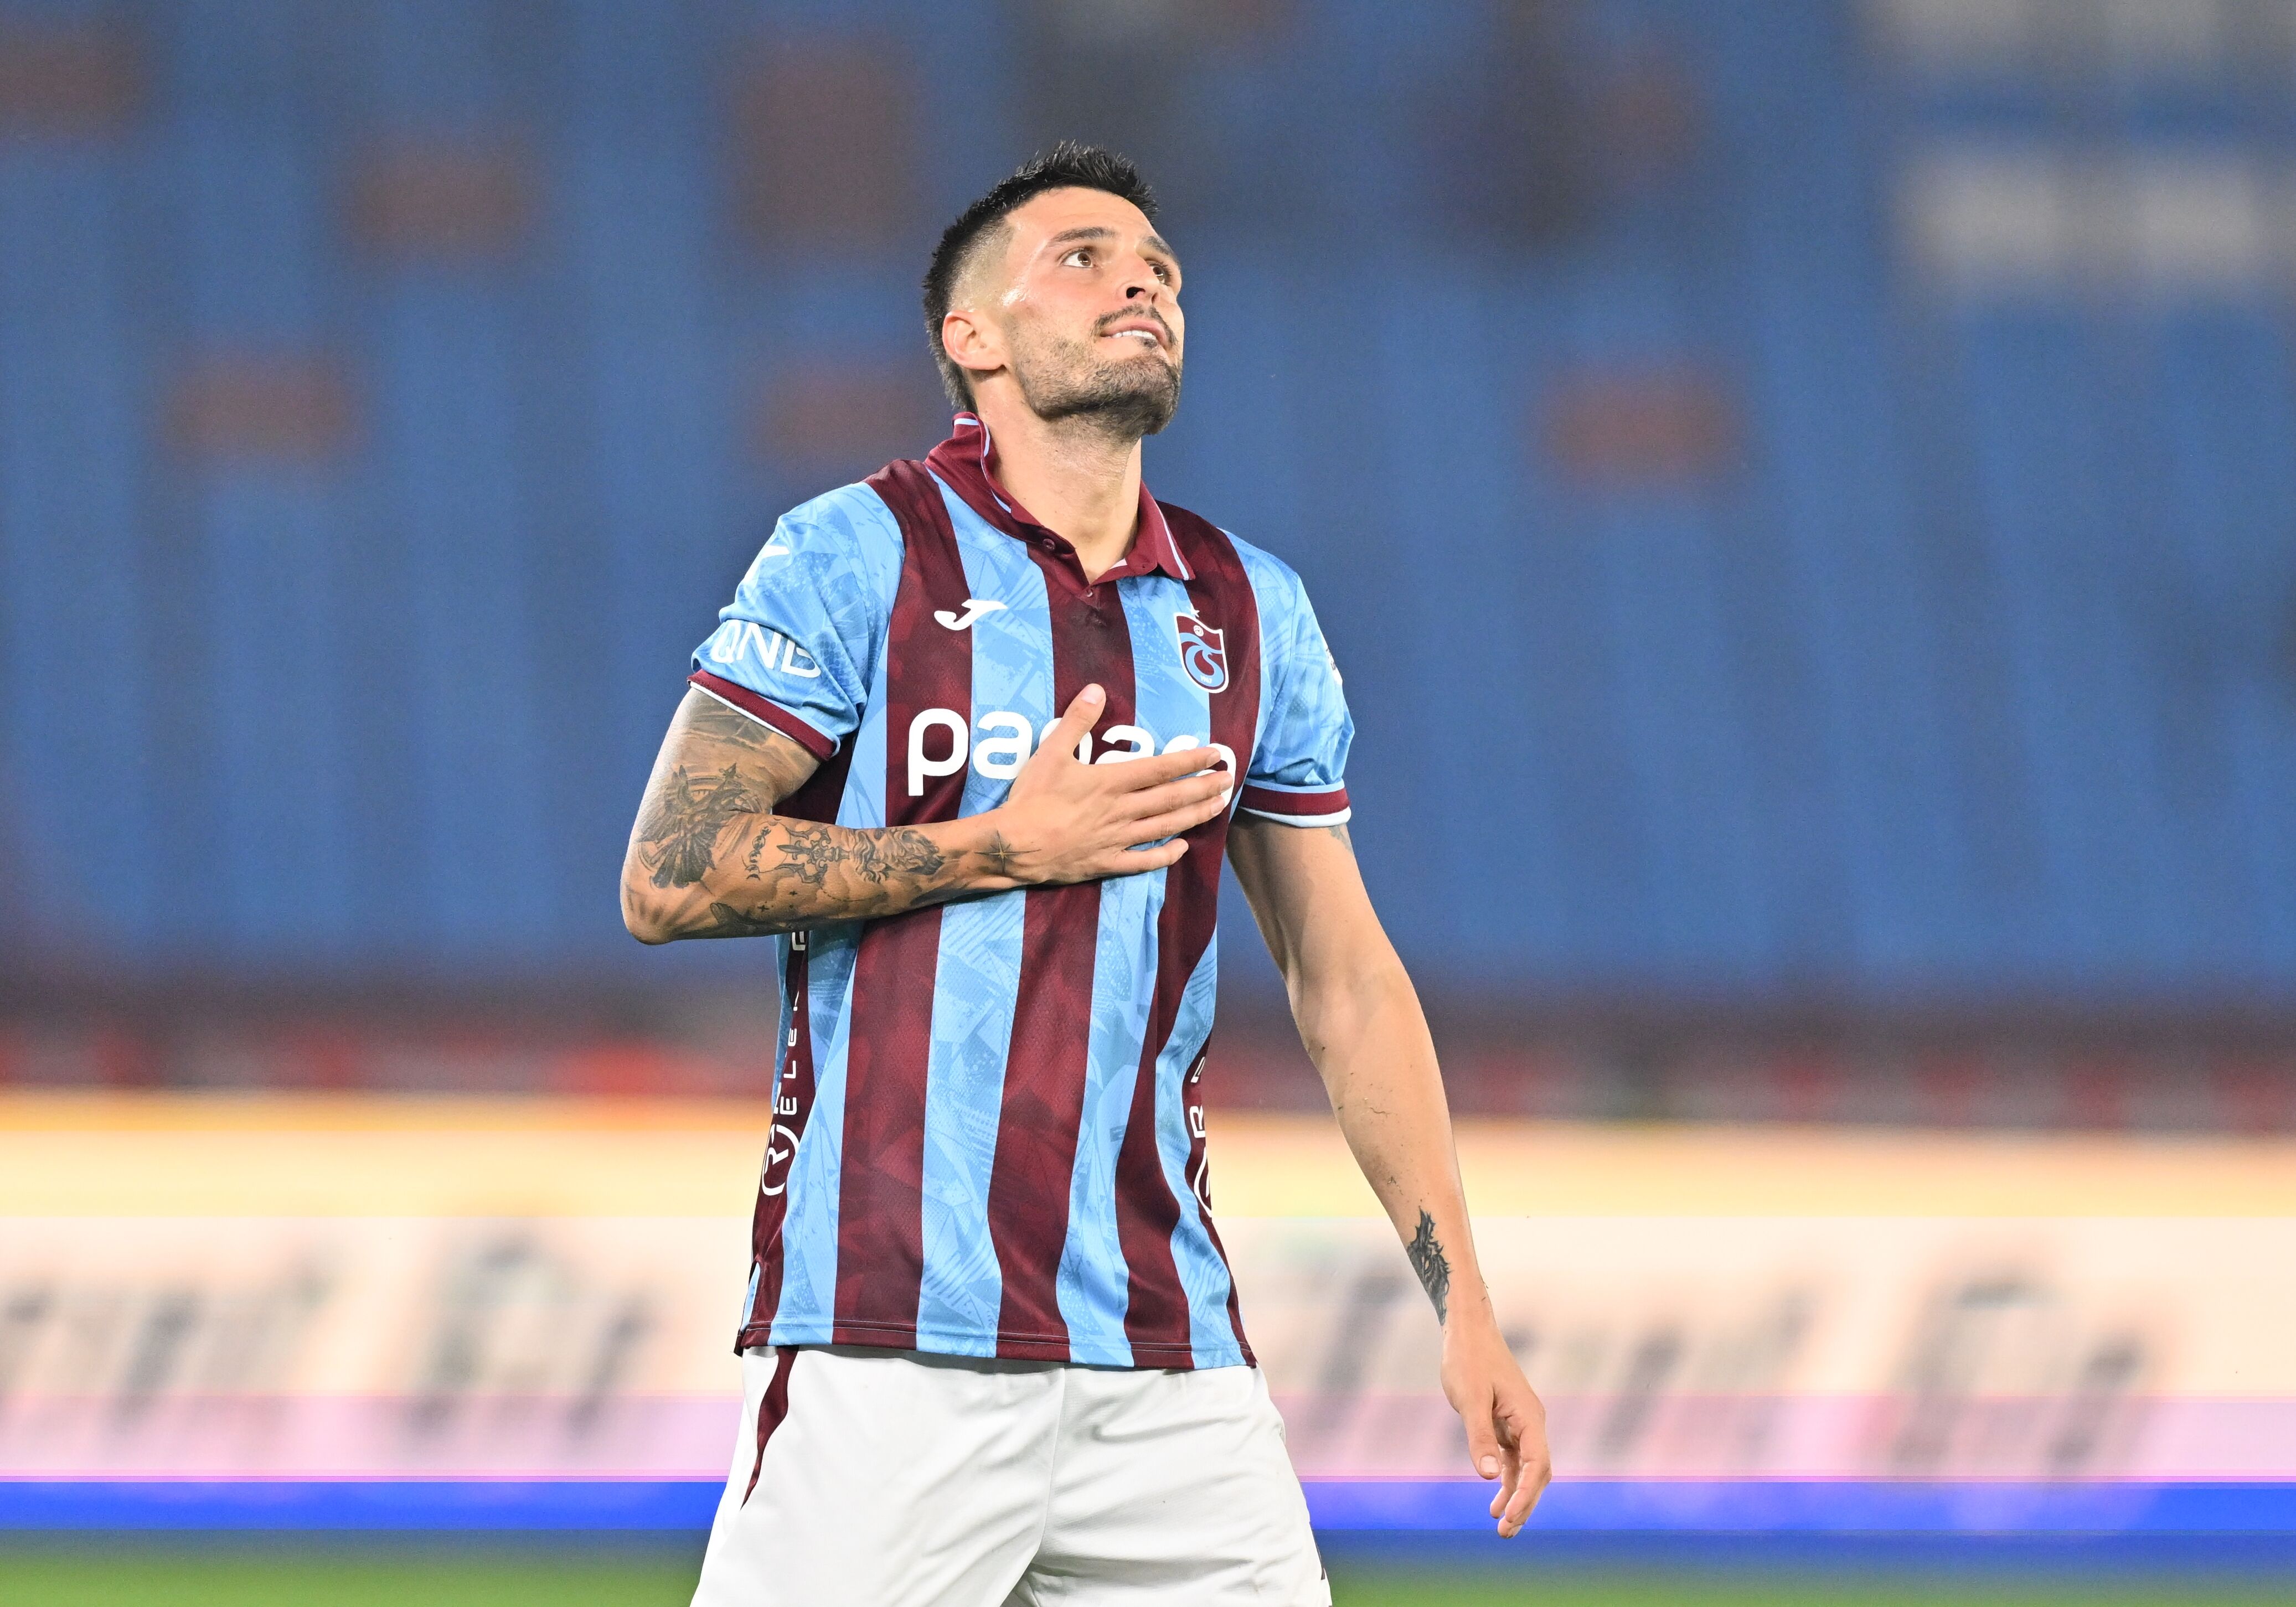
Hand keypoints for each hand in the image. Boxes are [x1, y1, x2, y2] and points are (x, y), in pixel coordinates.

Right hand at [981, 684, 1233, 886]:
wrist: (1014, 845)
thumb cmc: (1031, 798)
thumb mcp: (1050, 752)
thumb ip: (1076, 721)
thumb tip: (1096, 689)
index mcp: (1111, 782)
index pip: (1161, 768)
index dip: (1191, 760)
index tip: (1216, 754)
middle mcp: (1122, 811)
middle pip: (1172, 798)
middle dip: (1203, 787)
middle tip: (1229, 780)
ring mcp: (1117, 839)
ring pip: (1165, 827)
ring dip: (1195, 816)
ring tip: (1217, 807)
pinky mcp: (1106, 862)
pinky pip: (1142, 861)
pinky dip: (1165, 856)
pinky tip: (1182, 849)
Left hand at [1441, 1311, 1550, 1537]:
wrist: (1467, 1330)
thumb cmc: (1468, 1358)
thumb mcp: (1470, 1398)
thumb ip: (1479, 1436)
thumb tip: (1490, 1476)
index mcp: (1529, 1417)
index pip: (1537, 1465)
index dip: (1526, 1495)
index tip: (1509, 1517)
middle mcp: (1531, 1422)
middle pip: (1537, 1472)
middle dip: (1524, 1504)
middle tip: (1505, 1533)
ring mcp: (1520, 1423)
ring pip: (1526, 1469)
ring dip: (1517, 1497)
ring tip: (1502, 1527)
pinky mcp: (1506, 1422)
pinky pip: (1513, 1459)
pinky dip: (1507, 1480)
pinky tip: (1495, 1499)